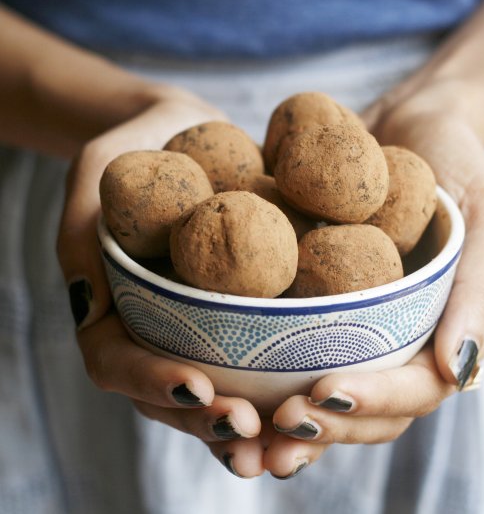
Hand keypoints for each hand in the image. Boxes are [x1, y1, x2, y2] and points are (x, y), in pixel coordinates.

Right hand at [56, 92, 264, 477]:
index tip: (197, 386)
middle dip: (208, 419)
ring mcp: (202, 323)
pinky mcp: (246, 306)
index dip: (151, 384)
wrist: (185, 131)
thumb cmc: (134, 149)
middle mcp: (158, 327)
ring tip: (286, 437)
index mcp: (112, 308)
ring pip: (220, 389)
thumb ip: (82, 235)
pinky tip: (318, 397)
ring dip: (250, 422)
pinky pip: (262, 351)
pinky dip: (283, 383)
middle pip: (172, 395)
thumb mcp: (93, 176)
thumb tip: (90, 306)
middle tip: (248, 431)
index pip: (116, 363)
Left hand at [263, 79, 483, 477]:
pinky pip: (287, 343)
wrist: (406, 123)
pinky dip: (259, 372)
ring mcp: (352, 322)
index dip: (374, 402)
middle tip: (276, 424)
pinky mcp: (313, 299)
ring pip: (321, 391)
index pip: (416, 390)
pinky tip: (224, 381)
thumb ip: (481, 290)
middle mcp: (394, 338)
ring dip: (284, 420)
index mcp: (439, 332)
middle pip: (364, 408)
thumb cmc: (456, 166)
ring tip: (242, 429)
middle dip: (322, 425)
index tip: (326, 393)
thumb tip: (457, 370)